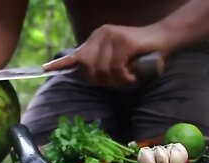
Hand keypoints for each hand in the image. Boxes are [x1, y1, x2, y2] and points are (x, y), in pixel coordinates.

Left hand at [43, 24, 167, 86]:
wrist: (164, 39)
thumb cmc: (140, 54)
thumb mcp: (116, 59)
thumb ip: (101, 65)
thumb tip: (86, 77)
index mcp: (96, 38)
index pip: (75, 54)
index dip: (60, 64)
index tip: (44, 69)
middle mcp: (101, 35)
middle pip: (87, 67)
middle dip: (98, 80)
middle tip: (115, 82)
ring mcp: (112, 37)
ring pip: (101, 70)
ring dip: (114, 81)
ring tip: (126, 78)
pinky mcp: (124, 42)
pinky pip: (115, 68)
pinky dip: (123, 77)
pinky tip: (130, 77)